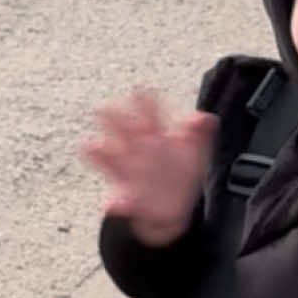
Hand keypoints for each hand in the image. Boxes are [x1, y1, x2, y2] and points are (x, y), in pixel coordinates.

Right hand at [81, 88, 216, 245]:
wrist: (173, 208)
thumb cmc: (180, 173)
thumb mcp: (196, 152)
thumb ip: (201, 134)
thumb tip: (207, 118)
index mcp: (154, 134)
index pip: (147, 111)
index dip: (144, 100)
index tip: (140, 89)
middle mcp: (135, 148)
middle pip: (119, 125)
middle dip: (111, 116)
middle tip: (104, 109)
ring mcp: (127, 171)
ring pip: (105, 154)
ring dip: (96, 149)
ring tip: (89, 146)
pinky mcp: (125, 198)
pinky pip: (117, 200)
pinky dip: (116, 203)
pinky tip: (116, 204)